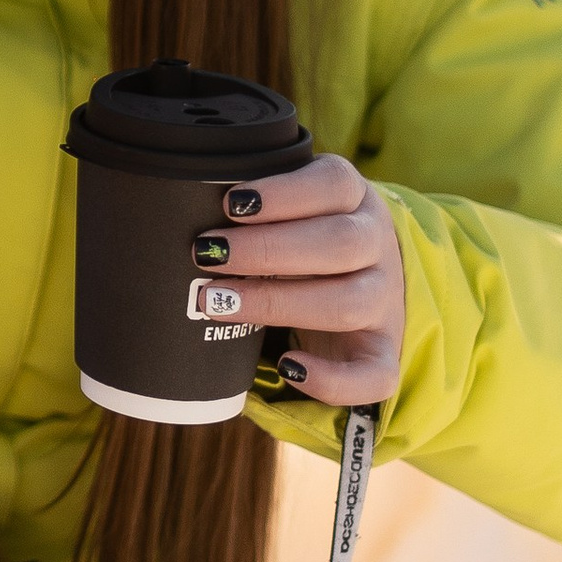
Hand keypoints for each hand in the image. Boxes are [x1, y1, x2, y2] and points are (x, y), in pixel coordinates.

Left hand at [201, 154, 405, 406]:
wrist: (358, 282)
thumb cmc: (300, 239)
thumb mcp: (289, 209)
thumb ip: (252, 205)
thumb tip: (176, 205)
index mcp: (355, 200)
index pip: (335, 183)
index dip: (284, 193)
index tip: (229, 203)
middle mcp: (378, 247)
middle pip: (340, 243)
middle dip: (266, 249)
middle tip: (206, 253)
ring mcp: (385, 302)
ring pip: (350, 302)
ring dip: (277, 302)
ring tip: (217, 301)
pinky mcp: (382, 352)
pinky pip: (376, 375)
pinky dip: (333, 378)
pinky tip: (287, 367)